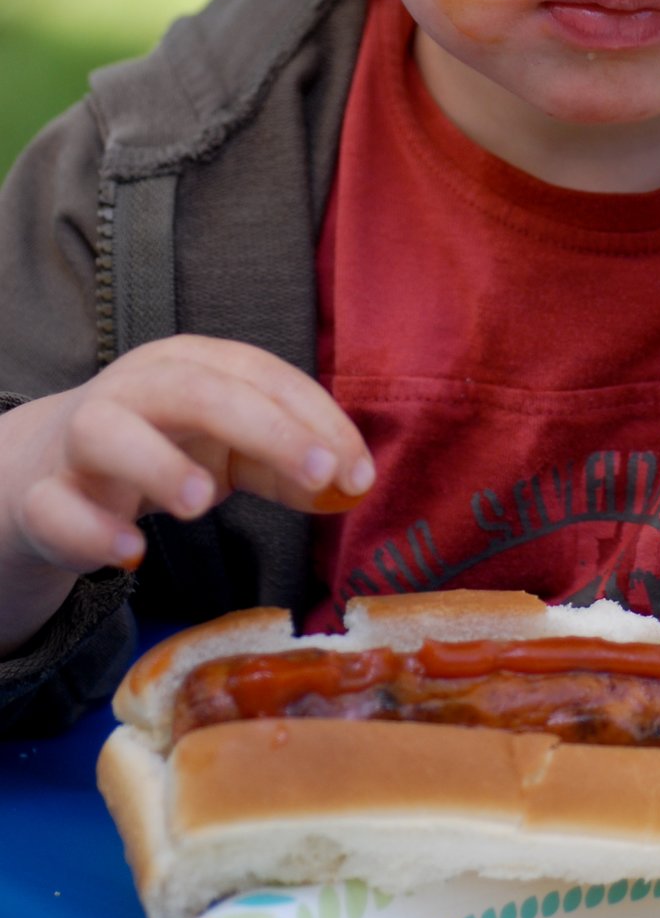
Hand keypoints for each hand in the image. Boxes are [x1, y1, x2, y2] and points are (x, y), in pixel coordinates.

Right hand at [0, 336, 373, 607]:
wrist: (52, 470)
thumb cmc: (164, 446)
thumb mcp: (232, 448)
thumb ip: (288, 465)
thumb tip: (352, 486)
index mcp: (190, 363)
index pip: (260, 374)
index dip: (313, 418)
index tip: (357, 470)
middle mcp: (135, 387)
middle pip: (196, 391)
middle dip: (264, 427)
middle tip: (318, 473)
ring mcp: (82, 437)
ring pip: (108, 432)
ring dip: (158, 465)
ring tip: (204, 504)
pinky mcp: (44, 495)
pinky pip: (57, 507)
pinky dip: (93, 530)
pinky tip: (130, 554)